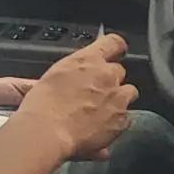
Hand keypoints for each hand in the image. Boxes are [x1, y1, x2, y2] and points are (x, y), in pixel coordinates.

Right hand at [11, 34, 135, 163]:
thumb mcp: (54, 76)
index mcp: (88, 60)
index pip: (114, 43)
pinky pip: (127, 118)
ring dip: (119, 99)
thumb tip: (72, 77)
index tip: (115, 54)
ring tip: (102, 111)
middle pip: (120, 71)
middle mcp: (106, 76)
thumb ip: (73, 71)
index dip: (116, 49)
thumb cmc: (43, 105)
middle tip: (95, 93)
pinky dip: (117, 123)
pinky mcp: (121, 120)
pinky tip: (101, 128)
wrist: (48, 131)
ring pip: (129, 93)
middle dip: (110, 81)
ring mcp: (117, 98)